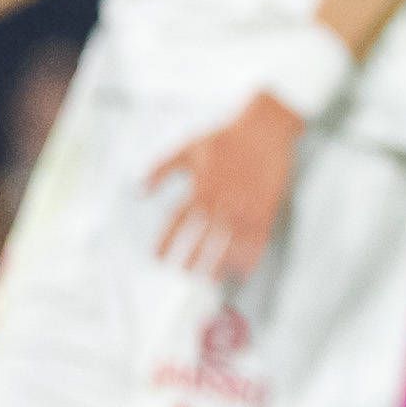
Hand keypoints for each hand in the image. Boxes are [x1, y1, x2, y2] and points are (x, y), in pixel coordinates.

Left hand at [148, 92, 305, 284]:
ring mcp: (245, 206)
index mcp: (201, 187)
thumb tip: (140, 188)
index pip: (178, 221)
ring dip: (219, 263)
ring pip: (230, 242)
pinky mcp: (265, 208)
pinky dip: (250, 256)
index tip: (158, 257)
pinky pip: (257, 239)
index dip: (167, 241)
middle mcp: (222, 200)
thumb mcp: (187, 148)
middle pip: (203, 237)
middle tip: (184, 273)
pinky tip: (243, 269)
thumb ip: (161, 168)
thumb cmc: (226, 137)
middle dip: (192, 258)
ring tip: (210, 278)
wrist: (264, 128)